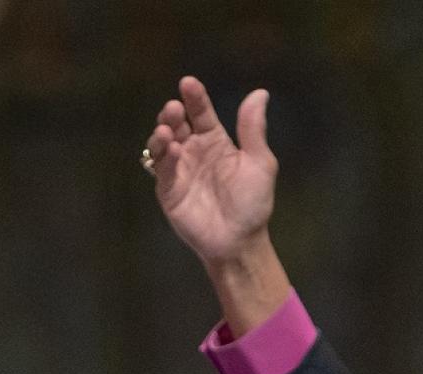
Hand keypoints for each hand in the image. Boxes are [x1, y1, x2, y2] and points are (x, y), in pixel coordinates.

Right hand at [146, 76, 290, 333]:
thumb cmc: (253, 203)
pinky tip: (171, 150)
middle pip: (177, 124)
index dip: (195, 98)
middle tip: (173, 108)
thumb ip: (253, 130)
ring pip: (163, 144)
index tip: (188, 83)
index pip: (201, 113)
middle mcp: (194, 151)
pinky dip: (164, 158)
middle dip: (172, 114)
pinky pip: (162, 170)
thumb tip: (260, 93)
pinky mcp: (169, 190)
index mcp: (215, 141)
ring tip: (167, 129)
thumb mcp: (259, 163)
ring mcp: (179, 170)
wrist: (240, 241)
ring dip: (162, 133)